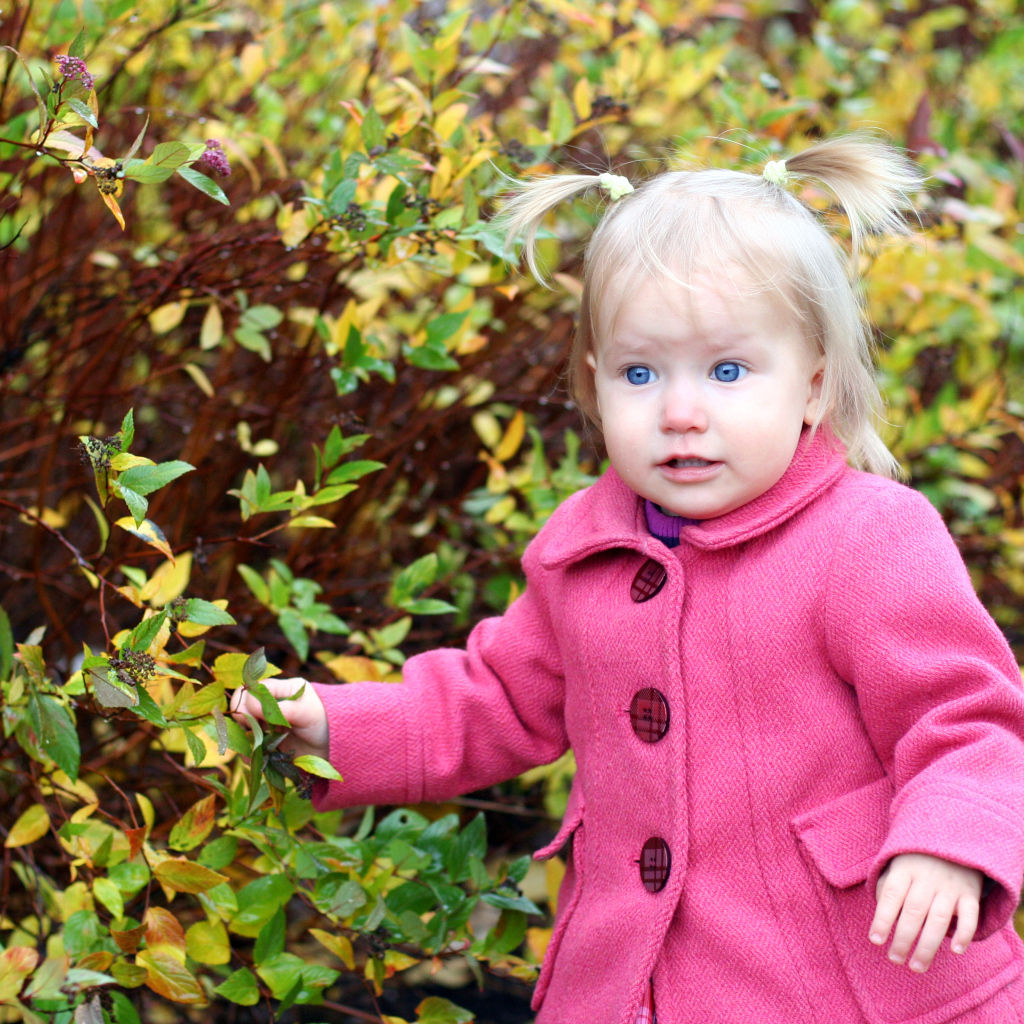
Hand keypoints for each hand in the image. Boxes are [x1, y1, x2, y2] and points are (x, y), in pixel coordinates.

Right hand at [228, 677, 329, 762]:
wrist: (332, 747)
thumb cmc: (324, 724)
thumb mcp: (306, 713)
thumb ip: (282, 708)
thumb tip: (253, 705)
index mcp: (283, 688)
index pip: (254, 688)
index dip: (248, 702)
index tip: (255, 718)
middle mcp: (272, 703)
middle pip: (243, 705)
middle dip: (244, 720)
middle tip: (256, 732)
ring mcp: (267, 722)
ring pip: (242, 726)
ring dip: (245, 738)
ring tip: (257, 748)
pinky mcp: (266, 739)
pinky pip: (248, 744)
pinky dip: (249, 752)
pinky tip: (258, 758)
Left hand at [870, 852, 982, 971]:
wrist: (952, 839)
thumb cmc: (916, 860)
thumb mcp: (897, 865)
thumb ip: (887, 888)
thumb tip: (882, 920)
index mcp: (904, 868)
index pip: (890, 895)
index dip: (882, 918)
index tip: (876, 941)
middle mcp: (927, 877)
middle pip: (913, 911)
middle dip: (903, 938)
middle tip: (895, 959)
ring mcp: (950, 885)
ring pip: (938, 918)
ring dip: (927, 946)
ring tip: (916, 966)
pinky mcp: (970, 893)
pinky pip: (970, 915)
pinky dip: (964, 933)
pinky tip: (955, 951)